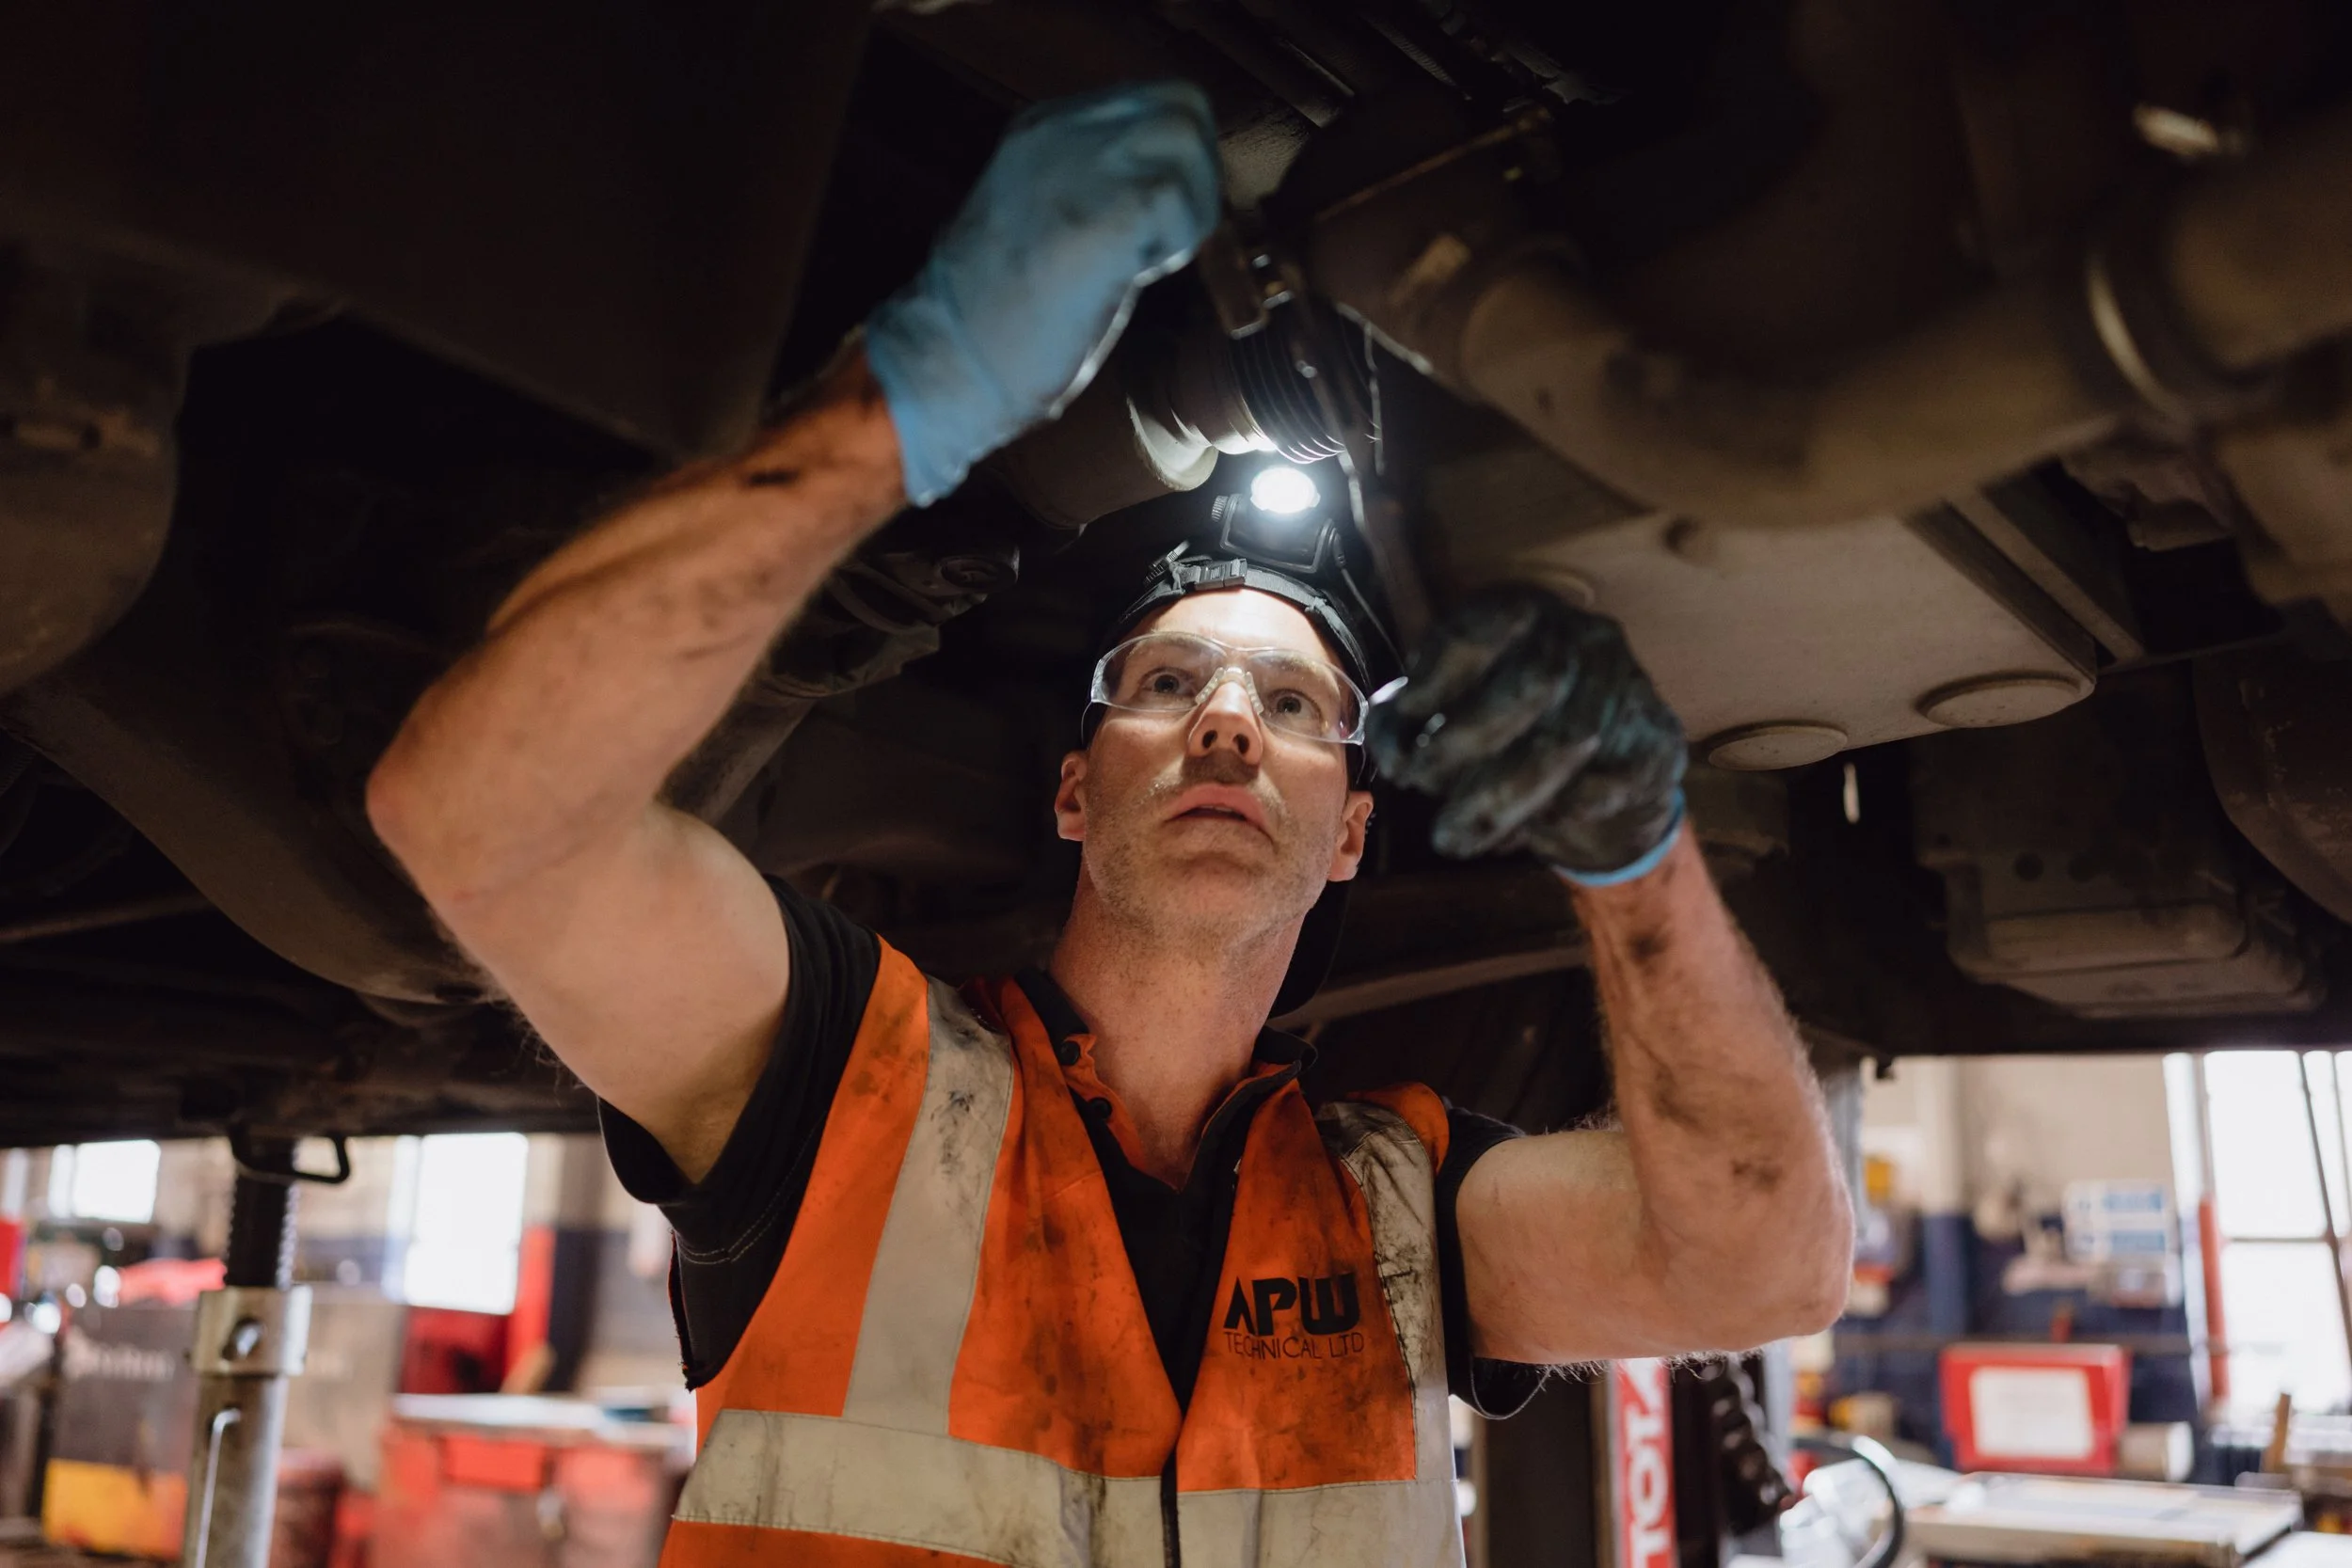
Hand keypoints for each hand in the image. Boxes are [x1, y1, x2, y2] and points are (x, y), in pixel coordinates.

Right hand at [863, 82, 1222, 505]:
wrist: (945, 360)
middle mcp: (1059, 130)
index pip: (1155, 100)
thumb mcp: (1044, 216)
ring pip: (1187, 140)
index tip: (1156, 221)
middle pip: (1181, 105)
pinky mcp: (1097, 217)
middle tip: (1163, 240)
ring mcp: (1076, 168)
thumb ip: (1097, 186)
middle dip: (1197, 174)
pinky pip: (1178, 197)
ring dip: (1191, 205)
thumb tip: (1168, 190)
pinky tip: (1137, 275)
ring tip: (1146, 258)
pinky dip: (1179, 240)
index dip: (1179, 159)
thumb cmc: (999, 314)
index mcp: (1042, 127)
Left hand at [1367, 585, 1686, 884]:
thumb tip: (1393, 749)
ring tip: (1451, 836)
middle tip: (1419, 785)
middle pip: (1534, 680)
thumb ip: (1407, 720)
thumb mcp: (1448, 712)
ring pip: (1569, 740)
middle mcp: (1583, 636)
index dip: (1436, 678)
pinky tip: (1515, 834)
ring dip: (1500, 797)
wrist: (1605, 777)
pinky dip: (1552, 814)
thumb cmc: (1506, 734)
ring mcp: (1629, 685)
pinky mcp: (1658, 742)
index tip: (1404, 722)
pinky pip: (1606, 783)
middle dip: (1466, 741)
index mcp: (1524, 612)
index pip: (1483, 627)